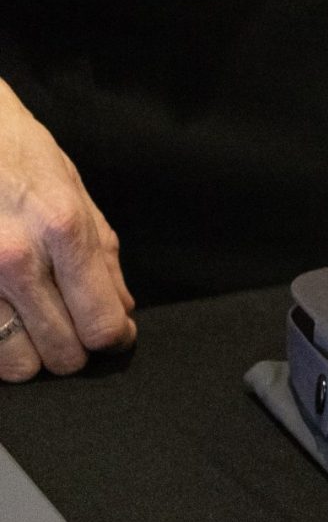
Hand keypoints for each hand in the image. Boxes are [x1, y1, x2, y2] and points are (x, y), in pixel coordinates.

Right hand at [0, 81, 135, 382]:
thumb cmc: (20, 159)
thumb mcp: (75, 195)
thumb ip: (103, 258)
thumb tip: (123, 311)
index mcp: (63, 230)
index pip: (101, 323)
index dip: (113, 339)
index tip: (111, 334)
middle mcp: (16, 257)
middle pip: (63, 352)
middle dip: (75, 351)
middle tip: (71, 332)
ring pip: (17, 363)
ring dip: (32, 356)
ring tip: (34, 330)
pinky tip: (6, 320)